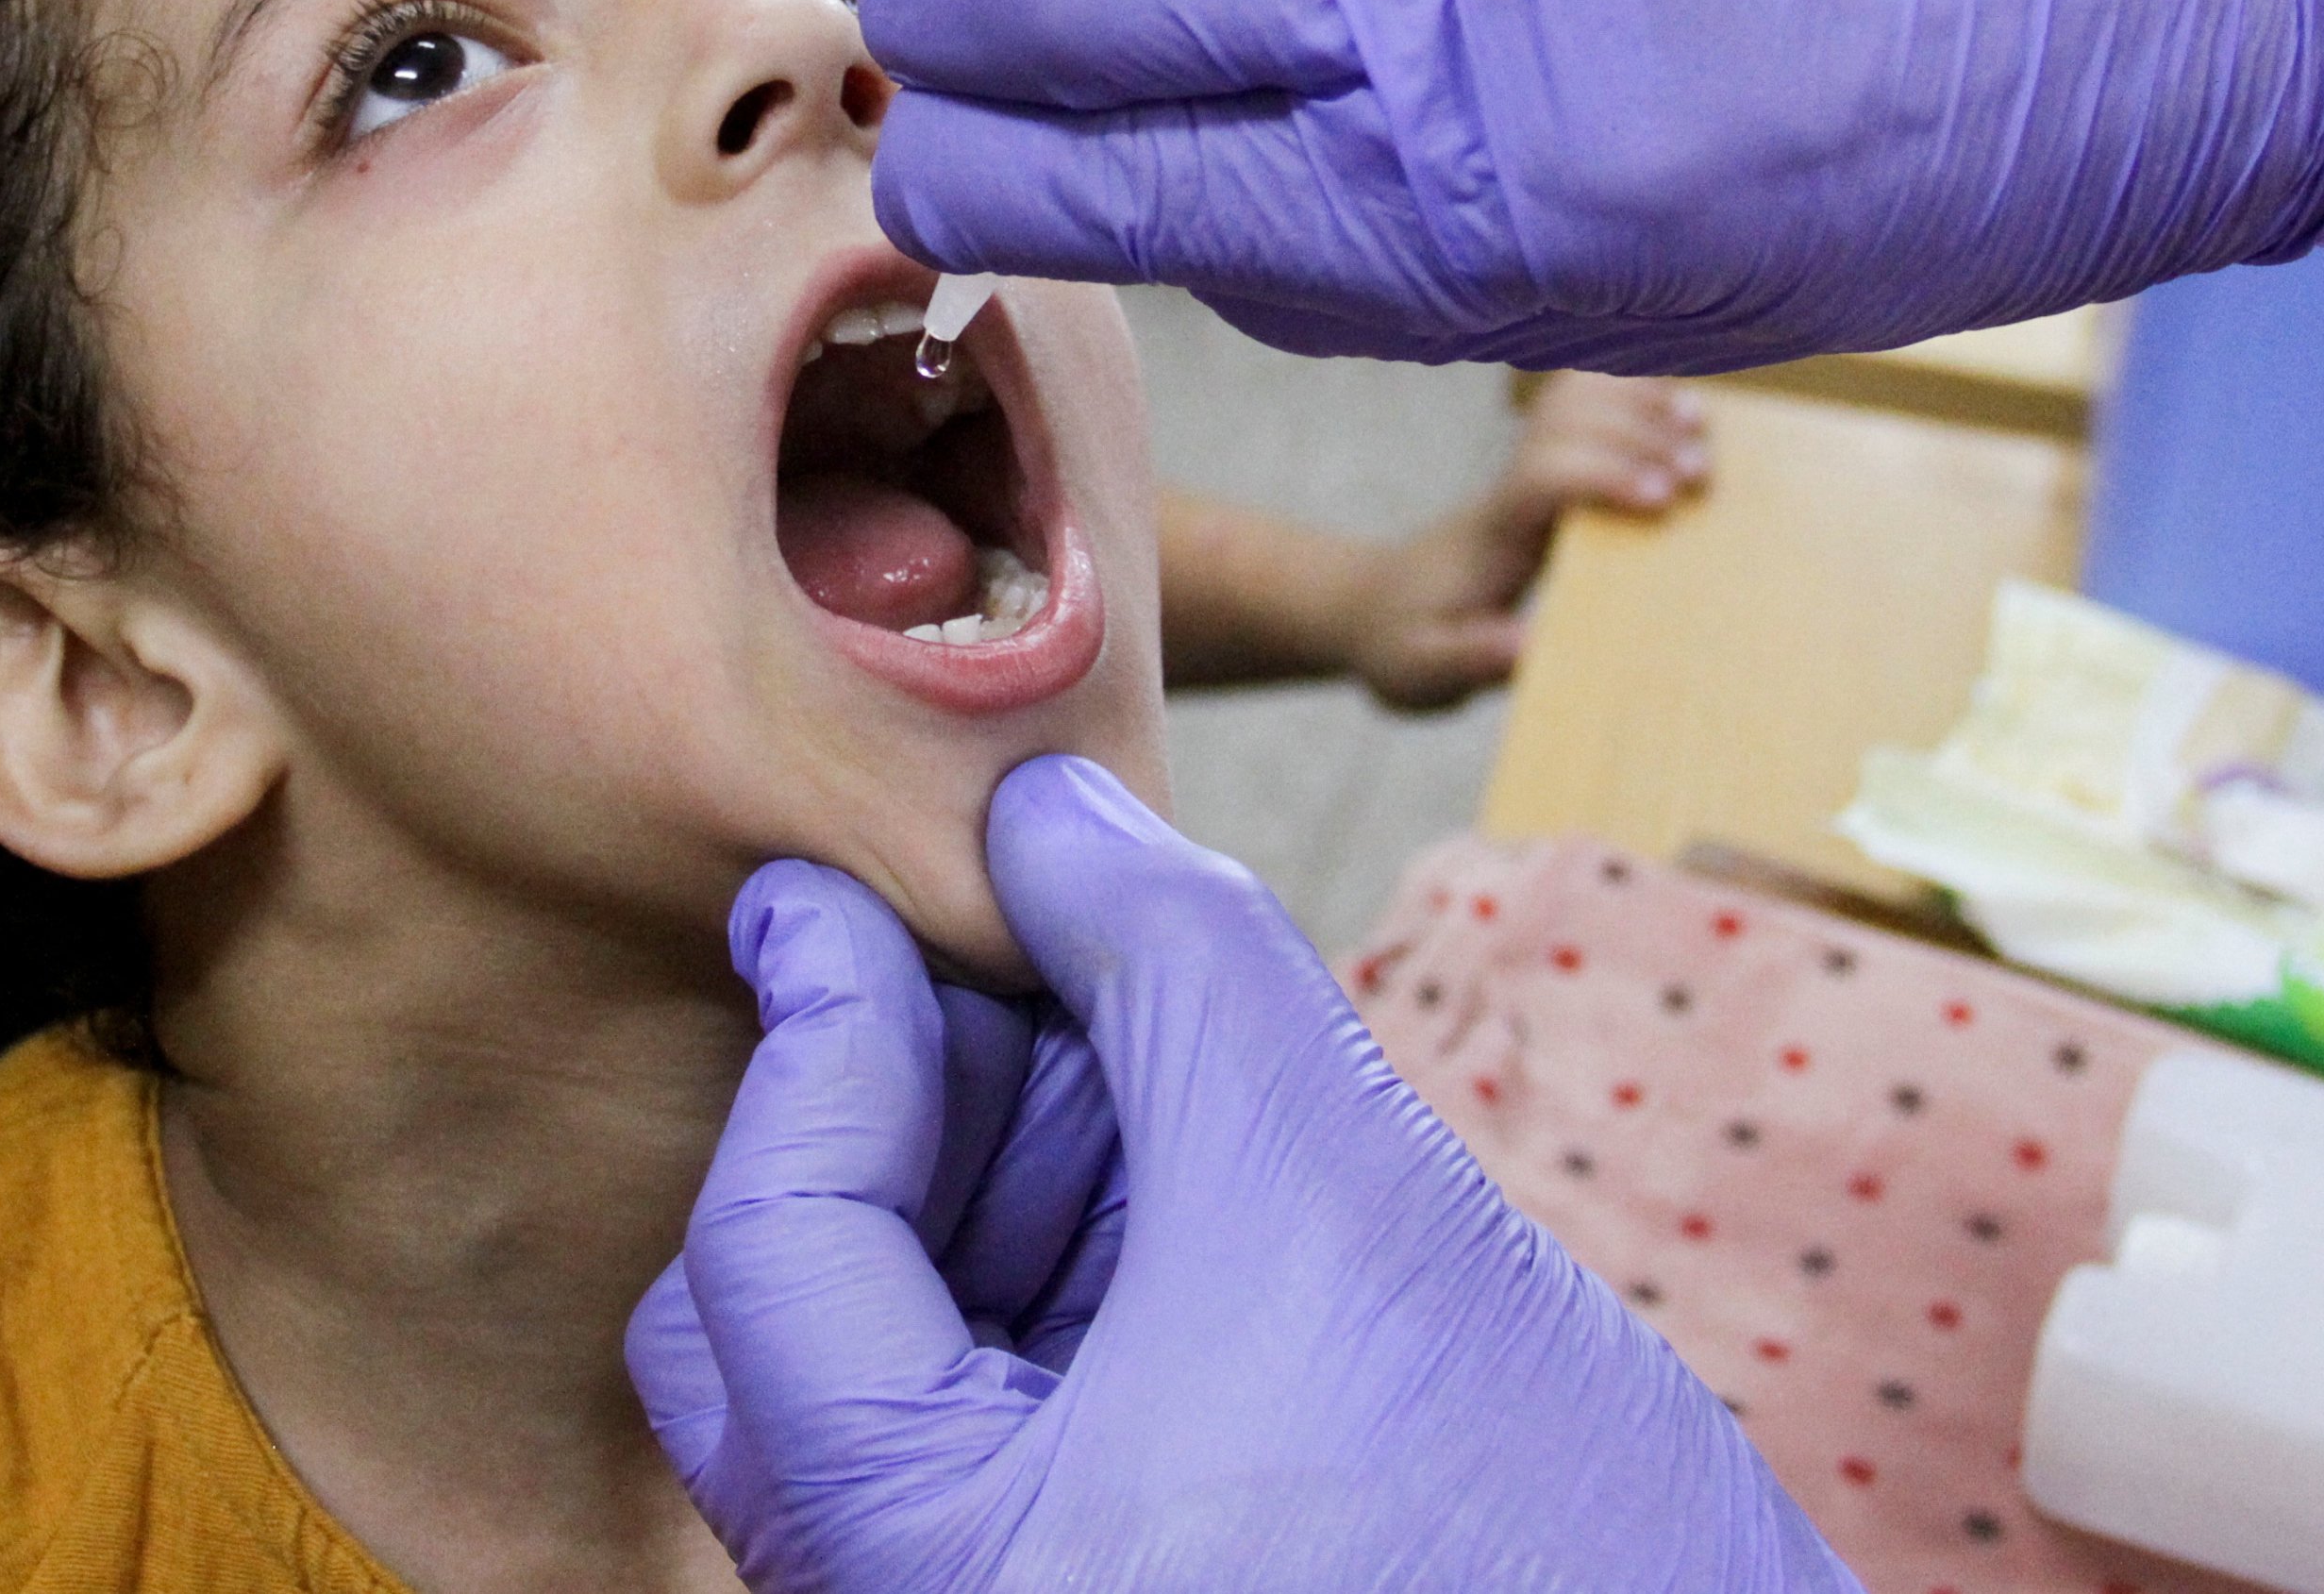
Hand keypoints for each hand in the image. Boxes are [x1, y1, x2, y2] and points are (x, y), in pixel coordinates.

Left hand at [630, 756, 1852, 1593]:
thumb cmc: (1557, 1531)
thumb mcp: (1354, 1192)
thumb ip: (1178, 965)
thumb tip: (1044, 807)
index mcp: (940, 1575)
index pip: (766, 1256)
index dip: (815, 1035)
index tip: (828, 888)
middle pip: (771, 1327)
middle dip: (897, 1123)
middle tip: (1030, 990)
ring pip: (871, 1371)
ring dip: (988, 1192)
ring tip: (1160, 1094)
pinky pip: (977, 1438)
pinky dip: (1046, 1291)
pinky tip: (1183, 1201)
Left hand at [1346, 374, 1708, 710]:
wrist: (1369, 608)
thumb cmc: (1402, 643)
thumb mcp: (1421, 669)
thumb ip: (1467, 657)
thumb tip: (1524, 647)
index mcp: (1492, 534)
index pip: (1540, 477)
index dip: (1602, 475)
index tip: (1661, 501)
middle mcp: (1512, 489)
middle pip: (1569, 423)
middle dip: (1638, 436)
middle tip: (1700, 477)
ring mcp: (1527, 473)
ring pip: (1576, 401)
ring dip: (1639, 404)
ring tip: (1698, 426)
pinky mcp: (1543, 474)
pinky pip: (1583, 410)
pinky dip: (1631, 395)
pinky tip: (1678, 406)